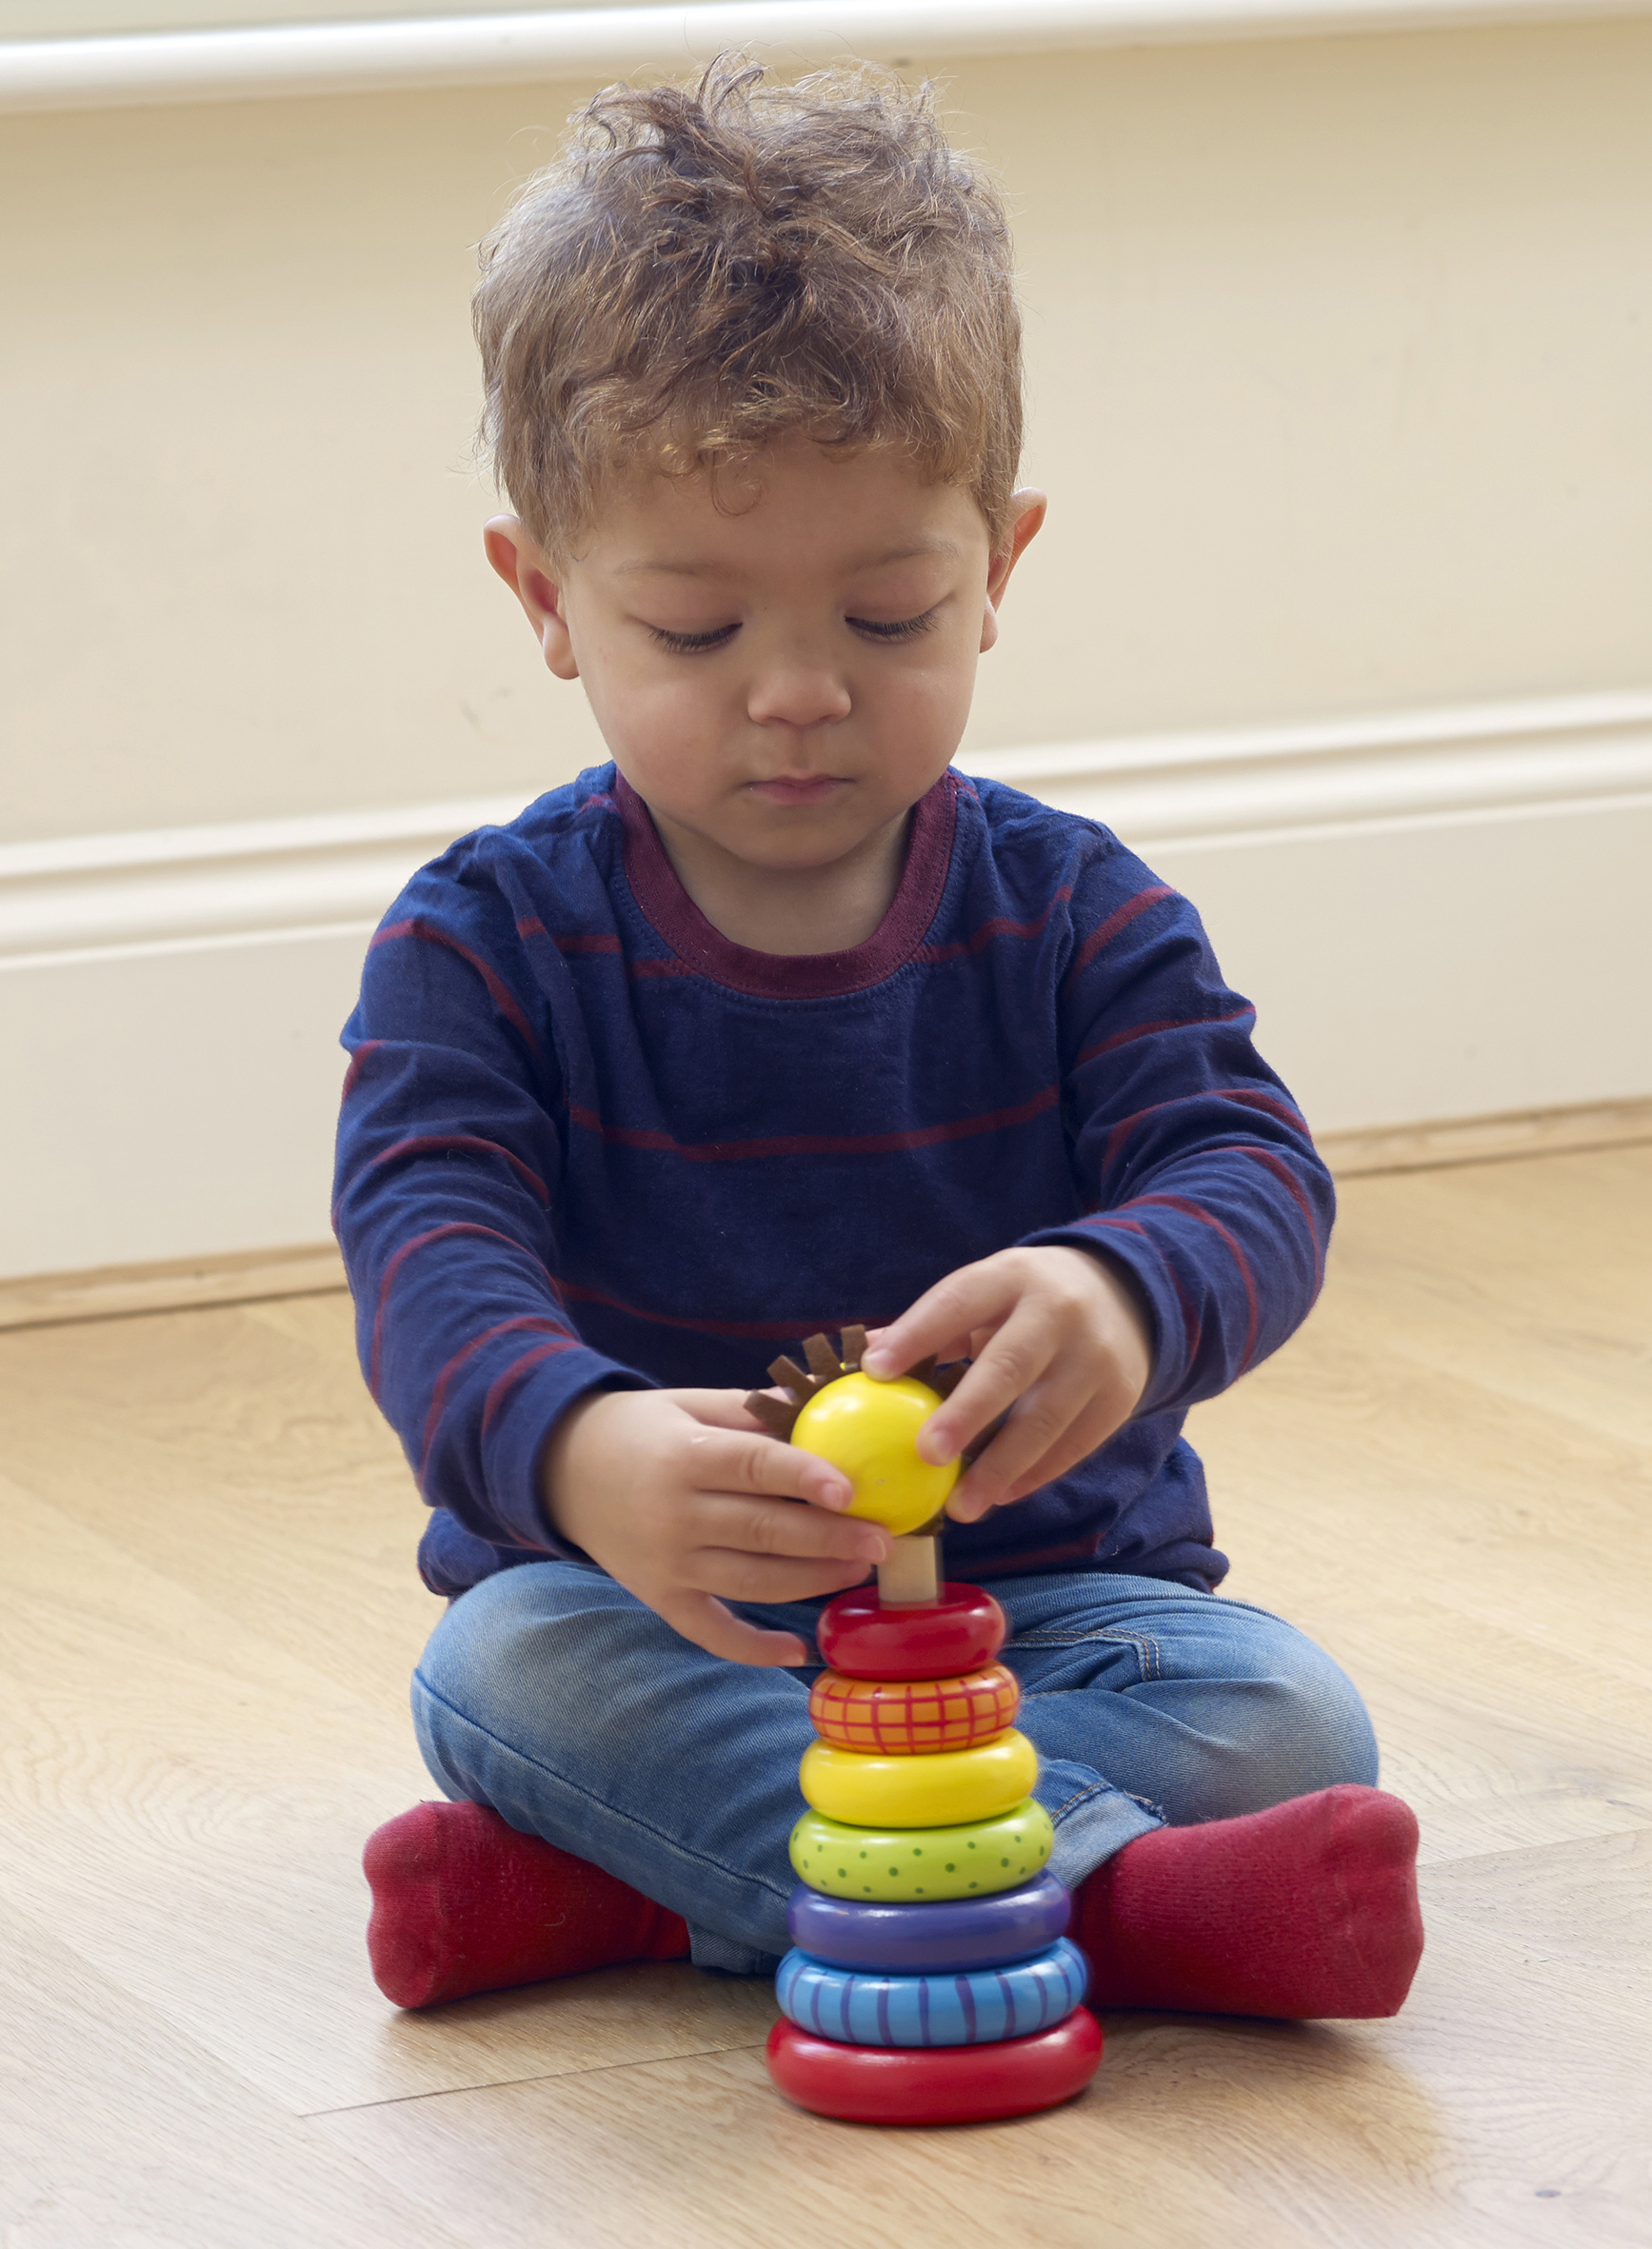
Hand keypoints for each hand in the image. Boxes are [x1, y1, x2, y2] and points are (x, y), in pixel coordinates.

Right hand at [541, 1387, 888, 1665]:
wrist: (558, 1469)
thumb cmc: (638, 1429)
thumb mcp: (687, 1404)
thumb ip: (750, 1410)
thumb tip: (822, 1403)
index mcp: (683, 1457)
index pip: (751, 1467)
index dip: (802, 1477)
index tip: (850, 1489)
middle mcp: (674, 1515)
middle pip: (762, 1531)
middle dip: (829, 1539)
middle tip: (883, 1540)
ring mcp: (667, 1564)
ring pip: (750, 1582)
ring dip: (811, 1582)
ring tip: (859, 1569)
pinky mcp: (660, 1597)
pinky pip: (709, 1631)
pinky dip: (752, 1647)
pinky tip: (797, 1651)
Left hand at [860, 1246, 1152, 1522]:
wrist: (1125, 1297)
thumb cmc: (1028, 1302)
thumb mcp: (988, 1291)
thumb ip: (933, 1325)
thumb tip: (867, 1358)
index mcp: (1012, 1277)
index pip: (959, 1302)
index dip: (916, 1336)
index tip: (874, 1372)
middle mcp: (1058, 1313)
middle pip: (1010, 1365)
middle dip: (968, 1412)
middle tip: (927, 1453)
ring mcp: (1095, 1358)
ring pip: (1046, 1419)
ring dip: (1001, 1467)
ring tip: (961, 1506)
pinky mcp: (1118, 1399)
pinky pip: (1074, 1446)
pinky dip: (1034, 1475)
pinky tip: (999, 1497)